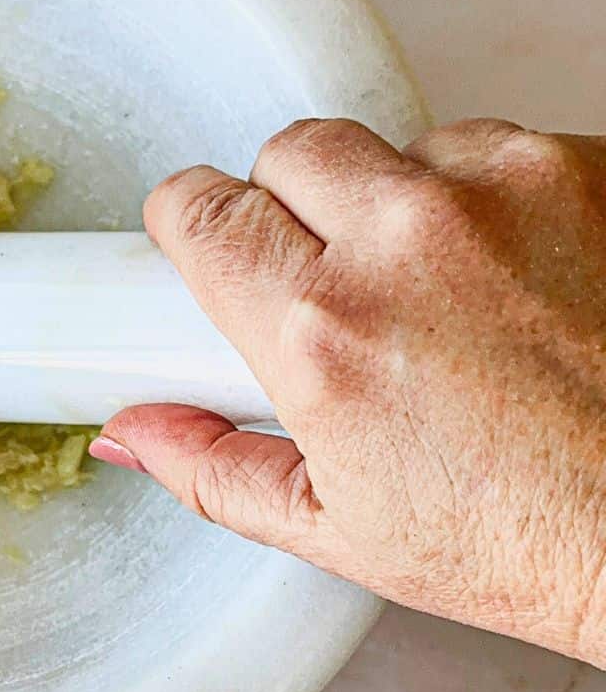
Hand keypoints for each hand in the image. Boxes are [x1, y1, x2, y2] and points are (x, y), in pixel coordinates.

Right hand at [95, 118, 605, 664]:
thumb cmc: (533, 544)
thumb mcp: (344, 532)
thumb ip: (213, 468)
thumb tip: (132, 432)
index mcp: (324, 330)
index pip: (202, 208)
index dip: (195, 225)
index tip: (208, 241)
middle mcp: (408, 239)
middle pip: (294, 152)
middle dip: (295, 206)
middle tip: (337, 282)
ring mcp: (509, 191)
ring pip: (404, 147)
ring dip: (407, 204)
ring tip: (454, 300)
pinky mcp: (588, 169)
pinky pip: (507, 152)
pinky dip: (502, 205)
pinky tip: (527, 286)